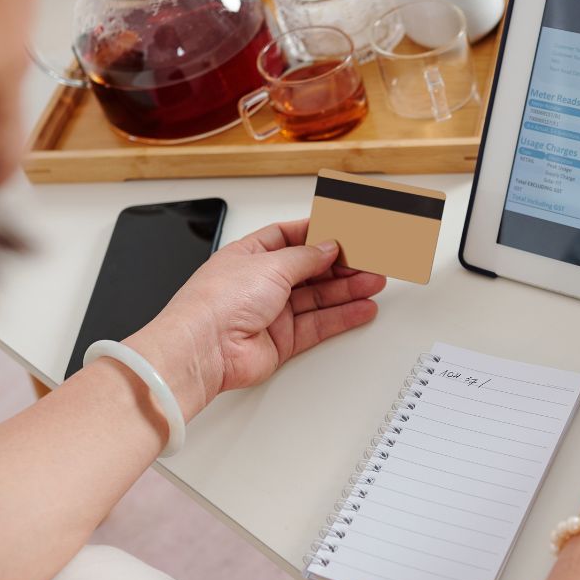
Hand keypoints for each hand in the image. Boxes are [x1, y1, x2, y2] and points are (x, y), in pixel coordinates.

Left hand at [125, 219, 385, 419]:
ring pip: (318, 298)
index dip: (317, 233)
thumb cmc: (217, 302)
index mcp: (249, 254)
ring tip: (375, 281)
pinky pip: (319, 325)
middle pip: (309, 269)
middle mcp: (260, 283)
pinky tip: (362, 308)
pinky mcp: (281, 341)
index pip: (289, 237)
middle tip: (369, 258)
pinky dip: (342, 316)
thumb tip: (327, 246)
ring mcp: (271, 313)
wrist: (204, 349)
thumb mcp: (269, 264)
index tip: (345, 231)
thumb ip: (305, 257)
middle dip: (340, 264)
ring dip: (348, 289)